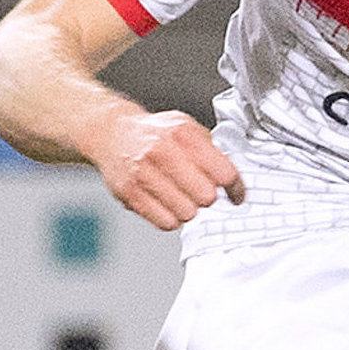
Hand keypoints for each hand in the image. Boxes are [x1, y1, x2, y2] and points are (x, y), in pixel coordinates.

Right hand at [92, 107, 246, 231]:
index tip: (236, 195)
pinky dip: (171, 218)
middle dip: (207, 197)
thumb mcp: (186, 126)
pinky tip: (167, 205)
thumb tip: (231, 179)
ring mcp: (145, 175)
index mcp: (183, 134)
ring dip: (188, 209)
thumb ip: (210, 149)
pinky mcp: (131, 194)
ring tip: (180, 197)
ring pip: (187, 213)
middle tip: (200, 191)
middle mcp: (163, 152)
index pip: (224, 172)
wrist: (112, 134)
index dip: (235, 188)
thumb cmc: (154, 133)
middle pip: (206, 197)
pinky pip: (166, 222)